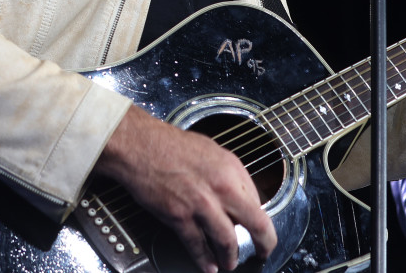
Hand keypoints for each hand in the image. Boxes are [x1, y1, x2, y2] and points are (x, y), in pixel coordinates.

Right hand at [94, 105, 276, 272]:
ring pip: (227, 241)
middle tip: (263, 252)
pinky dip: (204, 261)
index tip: (256, 225)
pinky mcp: (179, 217)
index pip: (257, 200)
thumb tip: (238, 193)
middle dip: (264, 244)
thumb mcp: (211, 151)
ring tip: (230, 263)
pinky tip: (208, 266)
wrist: (141, 145)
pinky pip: (197, 246)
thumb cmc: (171, 144)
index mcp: (232, 169)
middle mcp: (222, 187)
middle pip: (256, 224)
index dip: (256, 215)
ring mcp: (201, 204)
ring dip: (231, 257)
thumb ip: (228, 174)